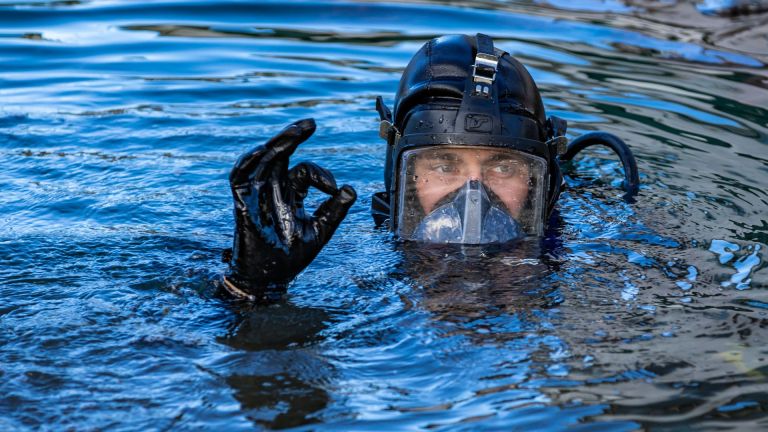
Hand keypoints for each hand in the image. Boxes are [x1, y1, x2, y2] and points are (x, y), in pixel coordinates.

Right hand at [224, 118, 355, 299]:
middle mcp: (272, 188)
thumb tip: (351, 188)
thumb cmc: (292, 257)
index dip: (322, 175)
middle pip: (279, 154)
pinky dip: (248, 162)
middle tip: (311, 122)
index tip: (334, 189)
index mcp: (291, 192)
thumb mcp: (320, 231)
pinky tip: (262, 151)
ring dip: (278, 143)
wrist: (268, 280)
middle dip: (293, 136)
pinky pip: (239, 177)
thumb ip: (335, 210)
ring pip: (263, 160)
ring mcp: (255, 194)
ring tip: (296, 132)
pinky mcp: (241, 204)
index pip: (304, 171)